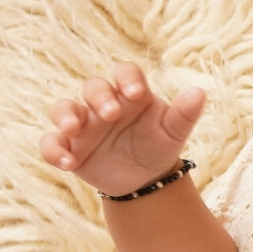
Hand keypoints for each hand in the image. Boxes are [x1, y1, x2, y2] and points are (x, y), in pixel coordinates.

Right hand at [40, 62, 204, 196]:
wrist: (145, 179)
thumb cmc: (158, 145)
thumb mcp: (173, 132)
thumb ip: (185, 113)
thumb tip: (200, 93)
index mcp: (130, 93)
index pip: (125, 73)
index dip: (127, 78)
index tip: (137, 93)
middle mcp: (103, 103)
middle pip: (93, 87)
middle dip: (99, 97)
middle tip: (111, 114)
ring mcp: (83, 124)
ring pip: (64, 109)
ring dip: (65, 116)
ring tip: (72, 129)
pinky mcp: (70, 146)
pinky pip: (52, 143)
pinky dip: (54, 150)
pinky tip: (67, 163)